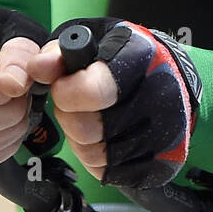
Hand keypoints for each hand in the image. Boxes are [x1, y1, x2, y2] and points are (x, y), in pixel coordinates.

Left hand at [22, 18, 202, 188]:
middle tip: (78, 104)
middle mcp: (158, 98)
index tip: (64, 86)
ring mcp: (164, 135)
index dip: (67, 92)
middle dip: (71, 117)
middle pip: (89, 129)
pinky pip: (109, 172)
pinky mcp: (161, 164)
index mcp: (141, 59)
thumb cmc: (126, 56)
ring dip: (83, 140)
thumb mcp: (93, 39)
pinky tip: (107, 138)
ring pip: (96, 155)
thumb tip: (37, 68)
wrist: (175, 79)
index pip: (93, 91)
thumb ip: (60, 52)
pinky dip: (99, 159)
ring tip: (93, 119)